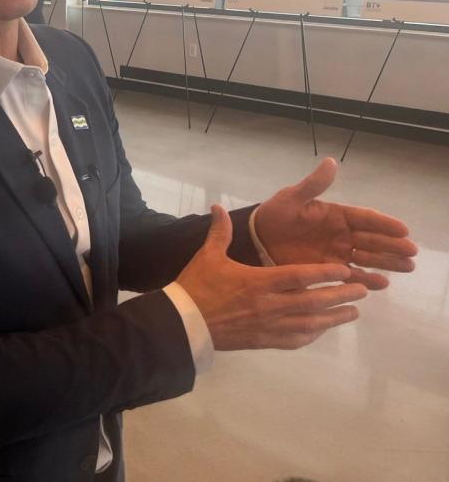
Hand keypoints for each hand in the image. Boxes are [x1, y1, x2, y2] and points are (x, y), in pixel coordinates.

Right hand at [177, 205, 366, 350]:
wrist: (184, 323)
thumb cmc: (198, 286)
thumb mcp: (208, 256)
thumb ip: (219, 232)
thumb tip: (217, 206)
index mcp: (259, 281)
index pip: (300, 276)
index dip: (325, 273)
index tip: (345, 270)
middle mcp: (270, 305)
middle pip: (313, 301)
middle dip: (341, 295)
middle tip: (362, 290)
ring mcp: (270, 326)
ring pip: (311, 323)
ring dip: (335, 317)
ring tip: (354, 312)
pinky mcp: (265, 341)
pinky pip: (297, 339)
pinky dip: (314, 334)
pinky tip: (323, 329)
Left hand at [254, 158, 416, 289]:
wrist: (257, 238)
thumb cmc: (276, 214)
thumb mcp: (292, 197)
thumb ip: (313, 185)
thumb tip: (331, 163)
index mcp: (336, 215)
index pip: (365, 218)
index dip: (384, 223)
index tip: (403, 229)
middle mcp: (342, 235)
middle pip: (373, 240)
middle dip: (392, 245)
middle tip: (411, 252)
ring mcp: (337, 253)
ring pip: (368, 258)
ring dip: (387, 262)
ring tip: (406, 267)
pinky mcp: (329, 270)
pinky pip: (352, 276)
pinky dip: (367, 280)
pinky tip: (380, 284)